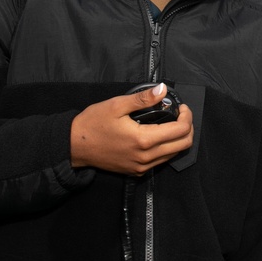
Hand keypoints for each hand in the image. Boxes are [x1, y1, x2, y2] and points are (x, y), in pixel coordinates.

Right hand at [70, 83, 193, 175]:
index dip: (187, 117)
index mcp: (143, 140)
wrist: (73, 145)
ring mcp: (141, 167)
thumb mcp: (117, 105)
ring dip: (179, 139)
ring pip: (174, 155)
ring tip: (172, 123)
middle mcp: (145, 157)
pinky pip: (160, 162)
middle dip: (188, 128)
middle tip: (181, 115)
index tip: (182, 107)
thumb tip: (162, 89)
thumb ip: (143, 98)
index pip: (181, 131)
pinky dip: (167, 149)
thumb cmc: (93, 124)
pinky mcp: (135, 171)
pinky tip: (159, 136)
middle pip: (183, 146)